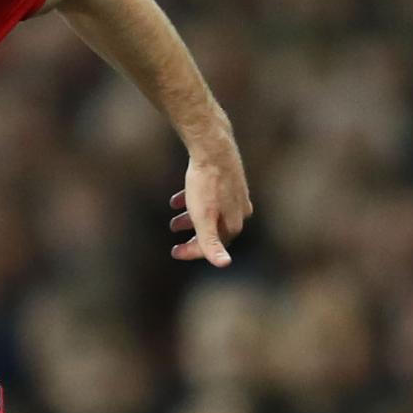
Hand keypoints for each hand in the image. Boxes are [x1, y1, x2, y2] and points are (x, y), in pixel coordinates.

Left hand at [169, 144, 252, 267]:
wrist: (212, 147)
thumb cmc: (207, 184)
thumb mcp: (204, 218)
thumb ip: (211, 243)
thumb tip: (225, 265)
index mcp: (234, 223)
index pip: (215, 247)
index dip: (193, 252)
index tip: (175, 252)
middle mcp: (240, 210)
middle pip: (215, 231)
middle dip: (193, 238)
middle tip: (176, 243)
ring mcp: (235, 194)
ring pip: (212, 214)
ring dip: (191, 220)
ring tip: (173, 221)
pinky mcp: (227, 179)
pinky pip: (210, 196)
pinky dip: (193, 202)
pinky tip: (176, 200)